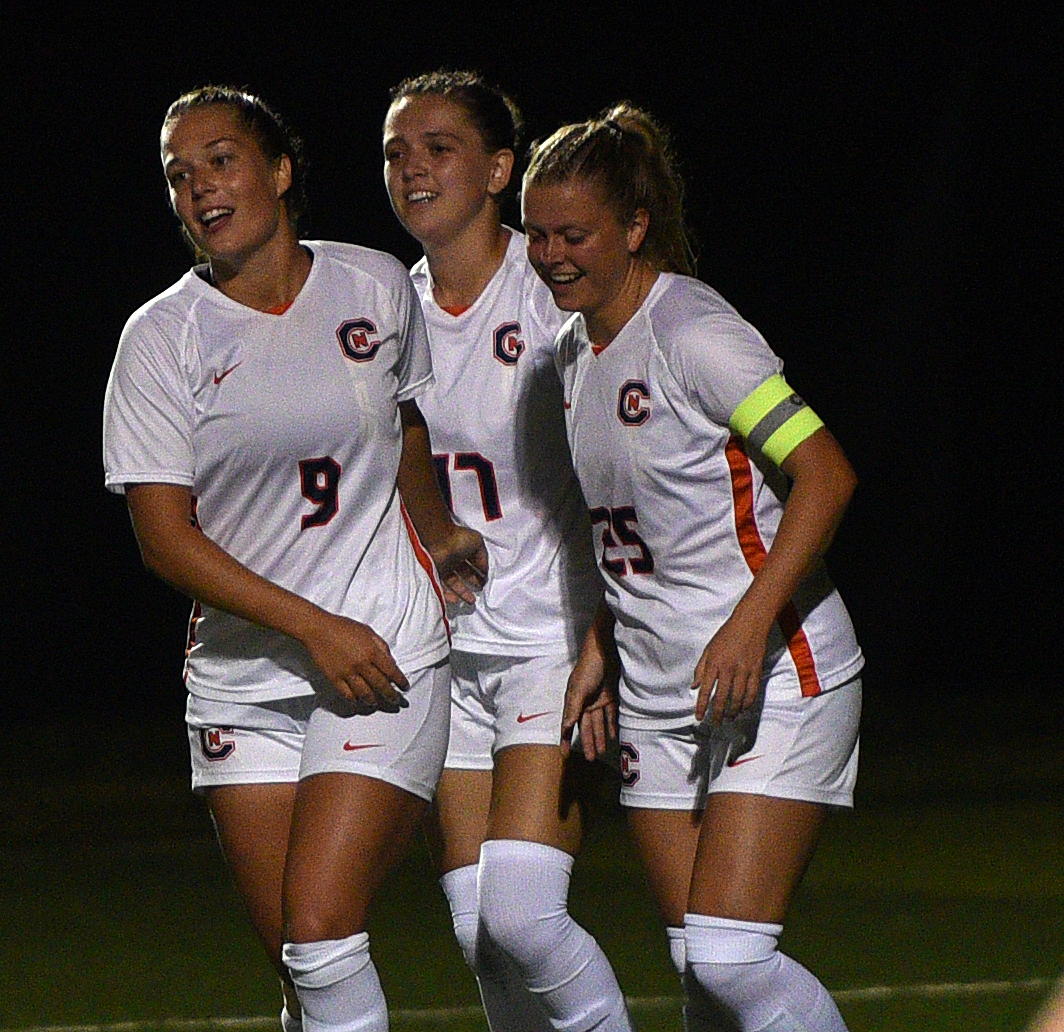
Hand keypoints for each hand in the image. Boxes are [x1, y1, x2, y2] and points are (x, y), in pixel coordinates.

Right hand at [303, 612, 409, 712]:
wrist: (318, 629)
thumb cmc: (343, 627)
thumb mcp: (368, 631)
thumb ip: (382, 647)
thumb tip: (391, 662)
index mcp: (372, 651)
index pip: (391, 671)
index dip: (400, 681)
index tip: (405, 687)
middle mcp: (361, 664)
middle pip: (381, 686)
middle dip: (391, 696)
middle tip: (396, 702)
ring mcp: (347, 673)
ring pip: (365, 694)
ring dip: (374, 701)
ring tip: (377, 703)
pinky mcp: (334, 678)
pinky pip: (347, 695)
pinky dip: (355, 701)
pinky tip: (359, 701)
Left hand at [430, 525, 488, 604]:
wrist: (437, 541)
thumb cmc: (458, 538)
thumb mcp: (477, 543)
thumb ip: (483, 557)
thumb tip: (485, 571)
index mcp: (463, 550)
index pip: (472, 564)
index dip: (479, 572)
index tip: (485, 581)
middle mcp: (453, 559)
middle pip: (464, 574)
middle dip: (473, 583)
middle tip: (480, 591)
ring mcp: (442, 568)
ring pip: (453, 583)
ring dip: (462, 593)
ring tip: (471, 601)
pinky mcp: (433, 576)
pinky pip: (440, 588)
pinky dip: (447, 596)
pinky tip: (456, 600)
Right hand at [561, 645, 617, 760]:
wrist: (605, 650)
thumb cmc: (589, 667)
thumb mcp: (579, 687)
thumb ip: (574, 707)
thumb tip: (566, 725)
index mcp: (574, 701)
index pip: (568, 724)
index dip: (565, 738)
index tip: (564, 754)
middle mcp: (585, 703)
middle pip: (585, 727)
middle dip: (588, 742)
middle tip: (591, 759)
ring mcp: (598, 700)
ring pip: (598, 723)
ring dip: (600, 736)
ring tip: (602, 752)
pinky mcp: (610, 695)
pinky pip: (611, 714)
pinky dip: (611, 725)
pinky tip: (613, 736)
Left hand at [693, 609, 768, 724]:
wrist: (750, 623)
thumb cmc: (727, 635)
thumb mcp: (709, 649)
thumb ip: (700, 669)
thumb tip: (694, 687)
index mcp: (714, 663)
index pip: (705, 690)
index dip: (701, 706)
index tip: (698, 717)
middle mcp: (728, 669)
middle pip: (722, 697)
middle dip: (717, 713)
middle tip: (715, 723)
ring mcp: (743, 670)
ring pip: (738, 698)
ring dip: (733, 711)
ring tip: (729, 718)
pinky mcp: (756, 670)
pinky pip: (752, 692)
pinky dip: (747, 703)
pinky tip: (743, 708)